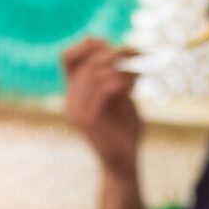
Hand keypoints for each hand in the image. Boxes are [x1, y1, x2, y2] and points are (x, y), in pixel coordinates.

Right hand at [61, 37, 141, 176]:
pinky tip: (137, 83)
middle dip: (115, 52)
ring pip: (94, 73)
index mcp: (76, 93)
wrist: (123, 164)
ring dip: (122, 66)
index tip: (111, 44)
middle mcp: (71, 100)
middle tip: (138, 52)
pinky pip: (103, 89)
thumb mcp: (120, 99)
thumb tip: (117, 51)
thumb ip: (114, 78)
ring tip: (141, 73)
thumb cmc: (125, 132)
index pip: (68, 58)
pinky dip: (122, 81)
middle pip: (87, 62)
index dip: (86, 45)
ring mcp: (77, 110)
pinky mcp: (88, 120)